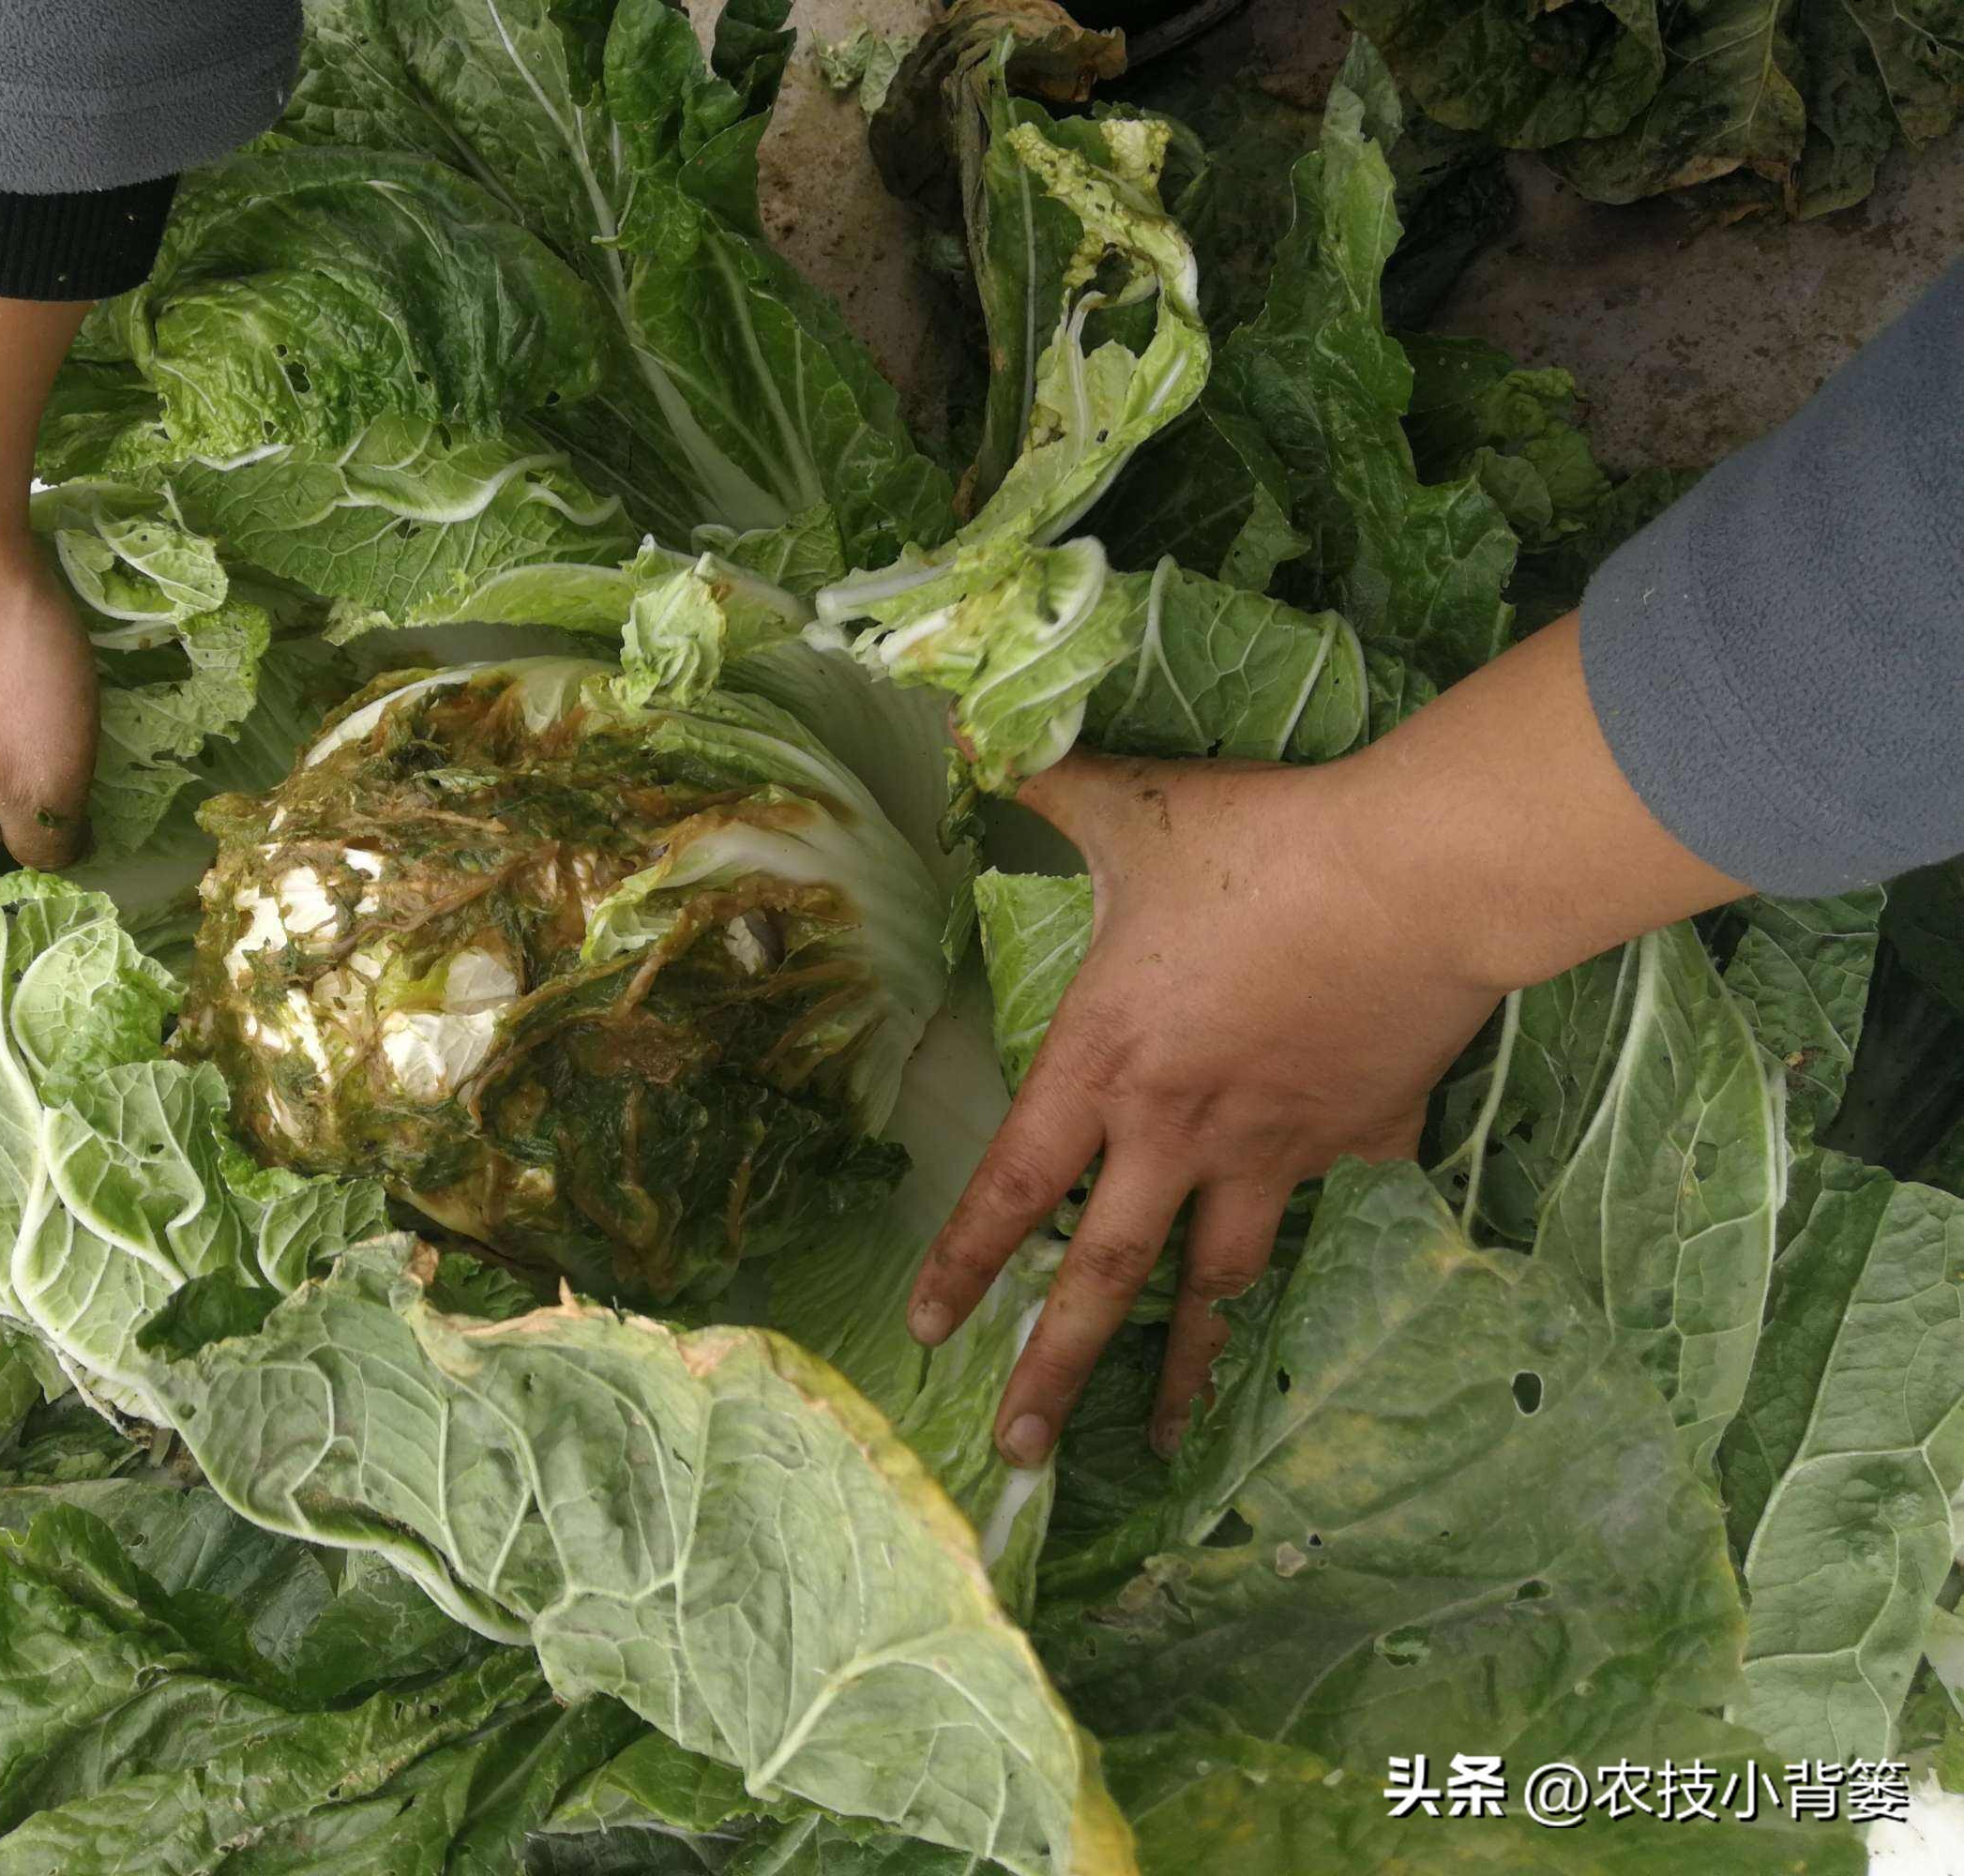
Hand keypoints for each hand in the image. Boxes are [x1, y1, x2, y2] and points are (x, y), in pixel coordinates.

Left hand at [912, 754, 1500, 1462]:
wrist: (1416, 877)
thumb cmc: (1259, 844)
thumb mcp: (1132, 807)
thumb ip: (1041, 784)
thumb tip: (965, 734)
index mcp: (1106, 1065)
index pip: (1012, 1189)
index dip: (964, 1266)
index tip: (929, 1337)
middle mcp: (1179, 1131)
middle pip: (1104, 1277)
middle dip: (1053, 1372)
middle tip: (1017, 1455)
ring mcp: (1275, 1148)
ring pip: (1221, 1278)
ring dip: (1190, 1359)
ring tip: (1167, 1432)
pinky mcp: (1361, 1136)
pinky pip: (1341, 1194)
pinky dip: (1334, 1224)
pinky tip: (1335, 1251)